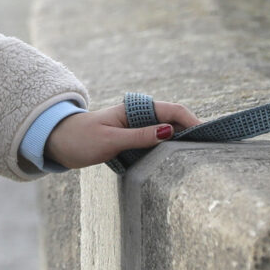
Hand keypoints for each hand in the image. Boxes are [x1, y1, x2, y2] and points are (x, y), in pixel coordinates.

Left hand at [43, 99, 201, 169]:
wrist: (57, 142)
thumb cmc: (80, 139)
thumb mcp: (111, 140)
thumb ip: (140, 136)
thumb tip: (171, 131)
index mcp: (133, 110)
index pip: (171, 110)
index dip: (192, 120)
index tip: (208, 134)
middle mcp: (137, 116)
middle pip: (173, 120)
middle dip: (193, 131)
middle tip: (213, 148)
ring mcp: (135, 128)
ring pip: (167, 131)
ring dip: (183, 140)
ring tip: (202, 154)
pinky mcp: (132, 140)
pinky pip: (156, 141)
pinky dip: (170, 147)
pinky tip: (180, 159)